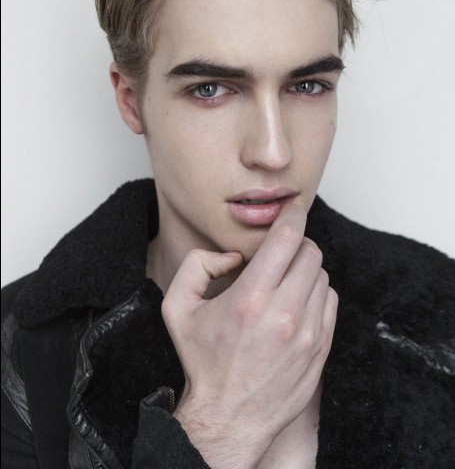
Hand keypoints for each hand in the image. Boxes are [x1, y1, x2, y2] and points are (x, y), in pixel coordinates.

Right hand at [162, 203, 337, 468]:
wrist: (228, 417)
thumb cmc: (202, 362)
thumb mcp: (178, 309)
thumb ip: (196, 265)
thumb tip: (232, 255)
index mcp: (249, 299)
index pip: (287, 238)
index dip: (292, 215)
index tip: (292, 209)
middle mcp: (283, 314)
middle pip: (310, 253)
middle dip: (295, 244)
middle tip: (280, 252)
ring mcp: (307, 333)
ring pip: (322, 276)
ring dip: (305, 270)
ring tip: (284, 282)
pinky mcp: (320, 349)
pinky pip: (330, 301)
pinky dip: (316, 293)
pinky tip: (295, 303)